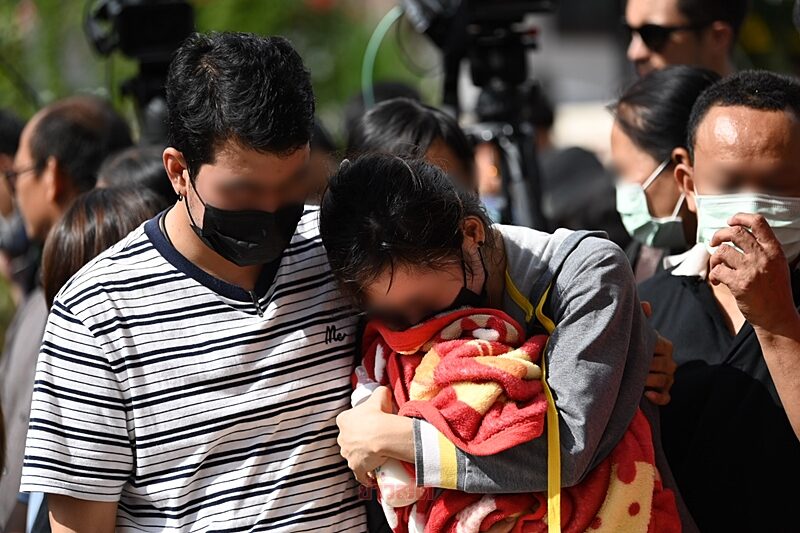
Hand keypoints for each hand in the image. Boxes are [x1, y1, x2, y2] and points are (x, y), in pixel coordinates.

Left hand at [336, 386, 393, 485]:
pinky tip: (371, 478)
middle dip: (359, 441)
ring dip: (362, 457)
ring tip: (376, 457)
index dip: (358, 424)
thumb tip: (385, 388)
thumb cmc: (379, 414)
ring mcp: (347, 454)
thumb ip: (380, 390)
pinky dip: (364, 476)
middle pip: (349, 439)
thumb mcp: (380, 396)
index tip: (368, 426)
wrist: (382, 435)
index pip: (347, 422)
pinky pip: (359, 474)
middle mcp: (341, 437)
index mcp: (343, 420)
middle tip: (374, 440)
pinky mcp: (355, 467)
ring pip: (353, 456)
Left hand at [641, 301, 676, 404]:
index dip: (650, 349)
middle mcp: (669, 363)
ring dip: (651, 381)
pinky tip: (647, 395)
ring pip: (665, 381)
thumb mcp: (634, 332)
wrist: (623, 366)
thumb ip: (640, 318)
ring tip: (636, 380)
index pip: (664, 347)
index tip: (635, 351)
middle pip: (665, 366)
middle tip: (632, 367)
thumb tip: (646, 305)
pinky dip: (658, 397)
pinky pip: (666, 398)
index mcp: (665, 346)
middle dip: (648, 367)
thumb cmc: (631, 345)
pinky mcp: (663, 393)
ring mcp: (667, 379)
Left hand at [709, 213, 796, 330]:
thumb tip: (738, 233)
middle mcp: (763, 257)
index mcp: (774, 250)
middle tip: (713, 242)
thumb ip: (762, 249)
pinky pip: (717, 271)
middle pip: (735, 233)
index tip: (730, 221)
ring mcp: (751, 270)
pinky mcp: (739, 284)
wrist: (777, 317)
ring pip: (722, 251)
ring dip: (714, 258)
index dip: (740, 217)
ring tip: (717, 267)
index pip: (758, 223)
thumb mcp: (776, 265)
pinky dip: (713, 275)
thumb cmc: (774, 291)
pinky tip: (717, 282)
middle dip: (719, 234)